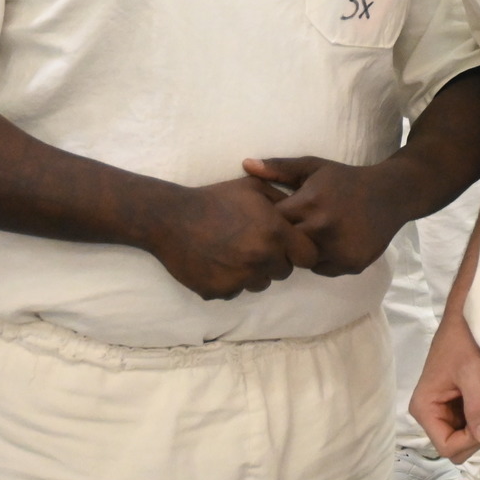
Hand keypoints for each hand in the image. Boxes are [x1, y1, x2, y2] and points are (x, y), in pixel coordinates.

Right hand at [147, 176, 319, 300]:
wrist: (170, 218)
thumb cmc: (215, 199)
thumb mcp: (253, 188)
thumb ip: (283, 199)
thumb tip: (301, 210)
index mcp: (275, 233)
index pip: (309, 256)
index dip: (301, 251)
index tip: (289, 246)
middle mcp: (261, 258)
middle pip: (285, 272)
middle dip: (276, 261)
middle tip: (256, 246)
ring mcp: (240, 278)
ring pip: (261, 283)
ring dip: (254, 273)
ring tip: (235, 253)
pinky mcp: (219, 291)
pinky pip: (236, 292)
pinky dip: (230, 281)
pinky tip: (218, 262)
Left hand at [243, 156, 410, 275]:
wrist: (392, 194)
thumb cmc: (346, 180)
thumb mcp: (314, 167)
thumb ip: (279, 168)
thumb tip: (245, 165)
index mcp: (308, 203)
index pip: (271, 224)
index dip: (269, 223)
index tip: (275, 219)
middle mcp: (322, 228)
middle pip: (286, 246)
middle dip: (286, 240)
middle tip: (295, 230)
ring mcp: (339, 248)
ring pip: (305, 261)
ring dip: (305, 251)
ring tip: (315, 235)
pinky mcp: (352, 263)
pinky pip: (324, 269)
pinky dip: (325, 260)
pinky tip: (333, 243)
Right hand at [412, 312, 479, 462]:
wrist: (467, 317)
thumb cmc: (464, 341)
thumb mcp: (472, 373)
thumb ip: (477, 406)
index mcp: (424, 408)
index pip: (446, 447)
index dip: (469, 441)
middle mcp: (429, 413)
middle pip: (453, 446)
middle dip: (474, 437)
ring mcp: (441, 409)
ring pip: (462, 437)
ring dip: (479, 428)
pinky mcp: (454, 403)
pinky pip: (467, 424)